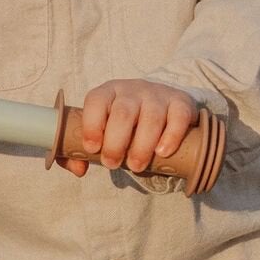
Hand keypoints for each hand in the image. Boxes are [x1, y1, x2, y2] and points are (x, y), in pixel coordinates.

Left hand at [66, 77, 199, 177]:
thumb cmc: (124, 126)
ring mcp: (158, 95)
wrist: (162, 108)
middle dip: (115, 143)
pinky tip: (162, 152)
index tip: (92, 149)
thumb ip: (83, 152)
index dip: (91, 125)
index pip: (96, 101)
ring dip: (142, 146)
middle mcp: (132, 90)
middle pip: (123, 113)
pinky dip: (170, 137)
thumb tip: (79, 169)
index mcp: (108, 93)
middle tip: (112, 164)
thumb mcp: (103, 132)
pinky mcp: (180, 104)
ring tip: (136, 166)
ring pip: (150, 117)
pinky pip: (178, 117)